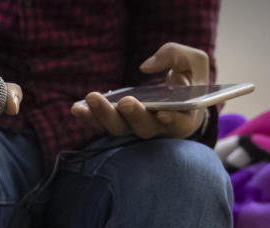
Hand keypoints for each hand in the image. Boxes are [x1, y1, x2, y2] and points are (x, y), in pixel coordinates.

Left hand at [71, 42, 209, 139]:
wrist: (179, 96)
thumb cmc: (188, 78)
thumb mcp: (192, 61)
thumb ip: (175, 56)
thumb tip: (145, 66)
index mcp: (184, 117)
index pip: (177, 123)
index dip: (171, 119)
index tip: (163, 113)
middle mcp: (158, 128)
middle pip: (143, 128)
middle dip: (134, 115)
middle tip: (125, 101)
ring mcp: (135, 128)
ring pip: (119, 128)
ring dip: (104, 116)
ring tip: (91, 99)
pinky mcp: (119, 124)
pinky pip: (102, 124)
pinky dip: (89, 118)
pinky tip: (77, 108)